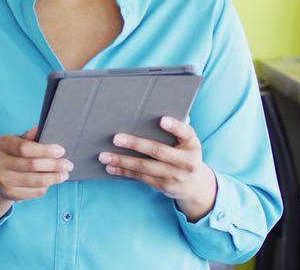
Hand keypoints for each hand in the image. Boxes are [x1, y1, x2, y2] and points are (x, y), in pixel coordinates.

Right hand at [0, 127, 72, 221]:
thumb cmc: (13, 155)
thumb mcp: (18, 141)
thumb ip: (29, 137)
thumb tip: (40, 129)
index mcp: (2, 144)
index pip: (24, 147)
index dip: (45, 150)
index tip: (61, 151)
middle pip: (31, 165)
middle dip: (54, 165)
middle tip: (68, 164)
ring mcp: (2, 180)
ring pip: (35, 180)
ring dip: (54, 178)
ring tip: (64, 174)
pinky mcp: (9, 194)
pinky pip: (34, 192)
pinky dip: (46, 187)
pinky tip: (52, 182)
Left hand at [98, 116, 216, 221]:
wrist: (195, 185)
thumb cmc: (185, 154)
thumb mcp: (187, 142)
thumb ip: (176, 130)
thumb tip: (153, 113)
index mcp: (192, 144)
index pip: (186, 132)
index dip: (174, 126)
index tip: (162, 120)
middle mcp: (186, 161)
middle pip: (158, 151)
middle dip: (135, 144)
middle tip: (116, 138)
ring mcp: (175, 176)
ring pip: (145, 167)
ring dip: (122, 161)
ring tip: (104, 156)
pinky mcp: (164, 186)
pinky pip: (141, 177)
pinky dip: (124, 172)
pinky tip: (111, 167)